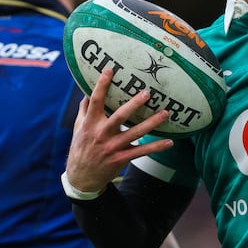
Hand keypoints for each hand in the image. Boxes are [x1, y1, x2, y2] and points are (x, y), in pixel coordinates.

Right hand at [65, 69, 173, 193]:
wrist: (81, 177)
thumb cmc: (81, 147)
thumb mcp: (78, 127)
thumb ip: (84, 109)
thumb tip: (87, 90)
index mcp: (90, 123)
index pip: (96, 101)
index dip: (102, 85)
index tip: (110, 70)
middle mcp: (102, 134)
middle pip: (119, 116)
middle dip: (133, 105)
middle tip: (147, 93)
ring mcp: (112, 147)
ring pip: (135, 133)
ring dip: (151, 123)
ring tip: (165, 113)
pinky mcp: (121, 158)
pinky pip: (141, 151)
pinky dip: (156, 147)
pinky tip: (170, 142)